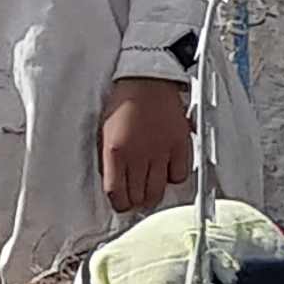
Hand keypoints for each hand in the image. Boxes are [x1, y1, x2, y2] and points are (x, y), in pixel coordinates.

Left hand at [99, 77, 194, 213]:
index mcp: (115, 151)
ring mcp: (161, 152)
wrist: (146, 79)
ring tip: (149, 190)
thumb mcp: (103, 131)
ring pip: (158, 191)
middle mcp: (138, 155)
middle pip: (138, 197)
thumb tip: (113, 182)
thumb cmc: (123, 101)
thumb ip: (107, 159)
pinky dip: (173, 178)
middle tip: (135, 198)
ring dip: (152, 195)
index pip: (117, 194)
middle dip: (135, 202)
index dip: (119, 204)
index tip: (121, 204)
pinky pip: (179, 176)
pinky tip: (167, 172)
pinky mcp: (179, 146)